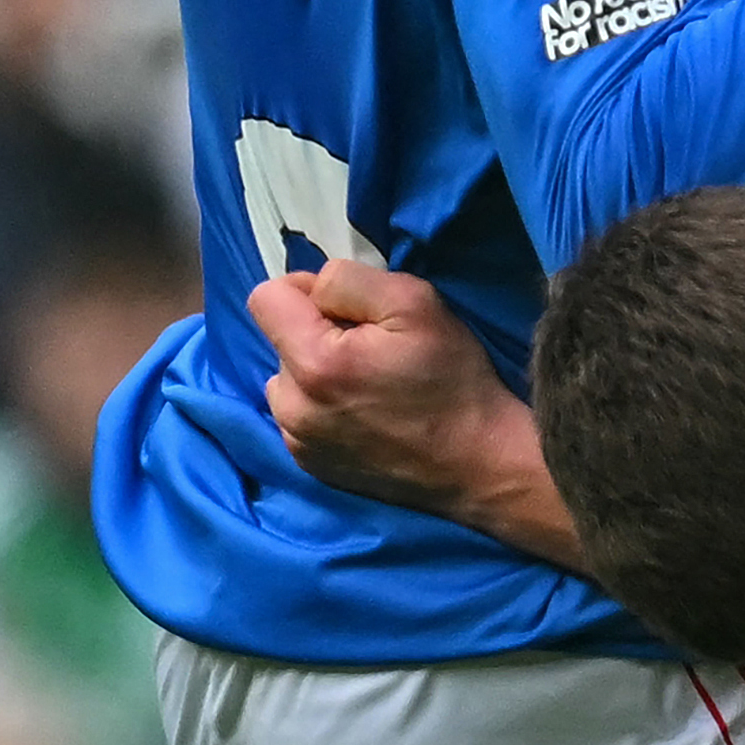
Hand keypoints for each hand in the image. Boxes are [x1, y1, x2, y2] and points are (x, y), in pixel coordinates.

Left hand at [251, 262, 581, 567]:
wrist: (478, 462)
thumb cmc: (452, 378)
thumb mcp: (415, 303)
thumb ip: (349, 280)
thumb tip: (312, 288)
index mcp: (312, 363)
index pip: (265, 298)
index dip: (309, 290)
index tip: (354, 310)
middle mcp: (290, 407)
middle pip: (280, 339)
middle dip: (319, 334)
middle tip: (375, 351)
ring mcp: (297, 441)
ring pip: (287, 379)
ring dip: (318, 372)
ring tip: (371, 385)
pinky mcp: (309, 464)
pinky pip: (298, 415)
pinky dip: (324, 406)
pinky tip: (368, 413)